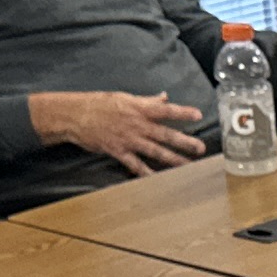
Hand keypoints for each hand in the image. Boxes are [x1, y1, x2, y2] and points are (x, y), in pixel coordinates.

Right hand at [27, 88, 208, 172]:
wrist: (75, 115)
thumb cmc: (99, 104)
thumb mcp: (124, 97)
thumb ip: (147, 100)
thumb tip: (164, 97)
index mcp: (139, 108)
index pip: (166, 109)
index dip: (183, 112)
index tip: (199, 114)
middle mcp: (137, 125)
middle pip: (165, 134)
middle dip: (185, 142)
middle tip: (201, 148)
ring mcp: (129, 139)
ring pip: (155, 151)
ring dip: (173, 160)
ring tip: (188, 166)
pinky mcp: (119, 151)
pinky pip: (135, 165)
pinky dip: (146, 174)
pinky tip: (157, 180)